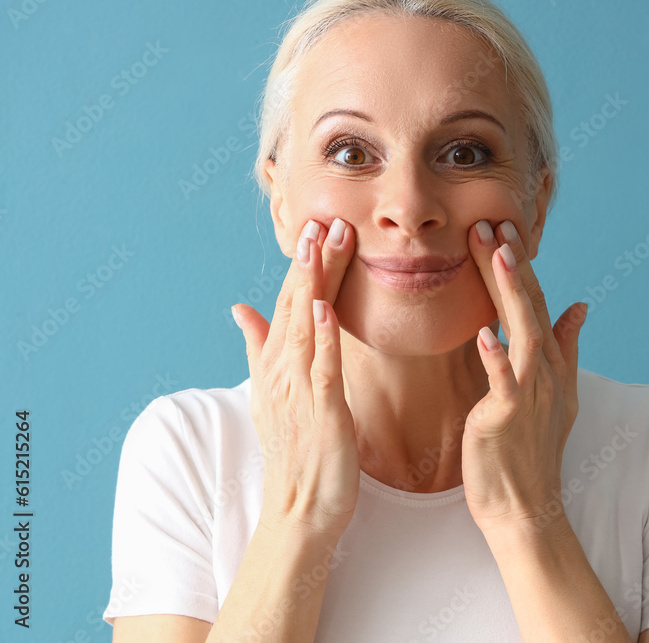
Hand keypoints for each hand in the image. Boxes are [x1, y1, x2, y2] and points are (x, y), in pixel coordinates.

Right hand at [231, 217, 359, 538]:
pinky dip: (325, 336)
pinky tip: (329, 306)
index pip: (288, 305)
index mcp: (276, 365)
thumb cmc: (297, 452)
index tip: (315, 226)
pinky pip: (323, 367)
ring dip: (316, 283)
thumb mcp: (274, 393)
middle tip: (325, 218)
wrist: (300, 510)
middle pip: (297, 306)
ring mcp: (299, 390)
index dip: (301, 266)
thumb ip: (259, 347)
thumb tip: (240, 308)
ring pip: (308, 326)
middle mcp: (282, 371)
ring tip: (326, 243)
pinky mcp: (322, 412)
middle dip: (311, 262)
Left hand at [462, 219, 587, 536]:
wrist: (525, 504)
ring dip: (510, 293)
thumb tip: (581, 306)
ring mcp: (530, 394)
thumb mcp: (557, 394)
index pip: (537, 303)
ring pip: (523, 333)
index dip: (522, 267)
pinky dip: (496, 359)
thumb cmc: (531, 449)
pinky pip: (503, 383)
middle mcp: (545, 372)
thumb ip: (566, 347)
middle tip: (492, 223)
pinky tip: (485, 333)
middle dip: (511, 265)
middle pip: (531, 308)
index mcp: (550, 362)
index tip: (503, 230)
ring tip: (496, 254)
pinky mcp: (508, 418)